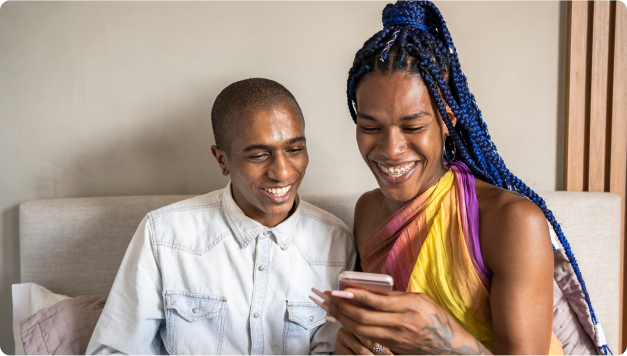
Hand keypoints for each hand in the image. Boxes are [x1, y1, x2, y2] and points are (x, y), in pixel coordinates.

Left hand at [311, 288, 490, 355]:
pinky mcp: (394, 349)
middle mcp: (402, 324)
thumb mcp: (421, 299)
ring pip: (363, 331)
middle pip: (364, 318)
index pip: (376, 301)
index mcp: (409, 307)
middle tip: (329, 299)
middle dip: (343, 308)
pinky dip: (355, 331)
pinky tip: (345, 323)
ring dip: (344, 320)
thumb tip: (373, 290)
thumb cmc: (437, 318)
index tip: (340, 290)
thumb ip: (397, 296)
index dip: (356, 295)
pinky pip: (369, 339)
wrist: (450, 347)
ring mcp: (397, 339)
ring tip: (332, 310)